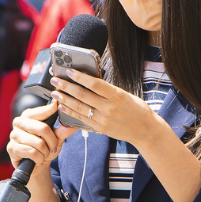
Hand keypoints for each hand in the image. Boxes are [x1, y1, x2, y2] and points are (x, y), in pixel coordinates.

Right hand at [8, 102, 75, 177]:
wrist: (36, 165)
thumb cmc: (45, 148)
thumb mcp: (56, 139)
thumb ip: (63, 131)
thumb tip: (73, 125)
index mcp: (29, 116)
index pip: (41, 111)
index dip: (50, 109)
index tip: (57, 105)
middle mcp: (19, 122)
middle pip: (43, 128)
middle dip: (52, 142)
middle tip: (53, 148)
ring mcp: (14, 135)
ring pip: (38, 143)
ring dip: (45, 152)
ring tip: (44, 154)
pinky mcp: (11, 148)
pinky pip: (32, 153)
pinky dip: (39, 158)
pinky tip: (37, 159)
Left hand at [49, 69, 163, 145]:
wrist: (145, 131)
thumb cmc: (137, 110)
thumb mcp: (126, 95)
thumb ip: (108, 90)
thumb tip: (89, 82)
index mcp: (117, 96)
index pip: (95, 84)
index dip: (80, 77)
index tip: (69, 71)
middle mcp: (109, 108)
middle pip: (83, 95)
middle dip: (67, 86)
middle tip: (56, 80)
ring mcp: (103, 119)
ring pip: (79, 107)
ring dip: (65, 99)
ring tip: (55, 92)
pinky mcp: (100, 128)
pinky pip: (81, 119)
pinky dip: (70, 112)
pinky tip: (62, 106)